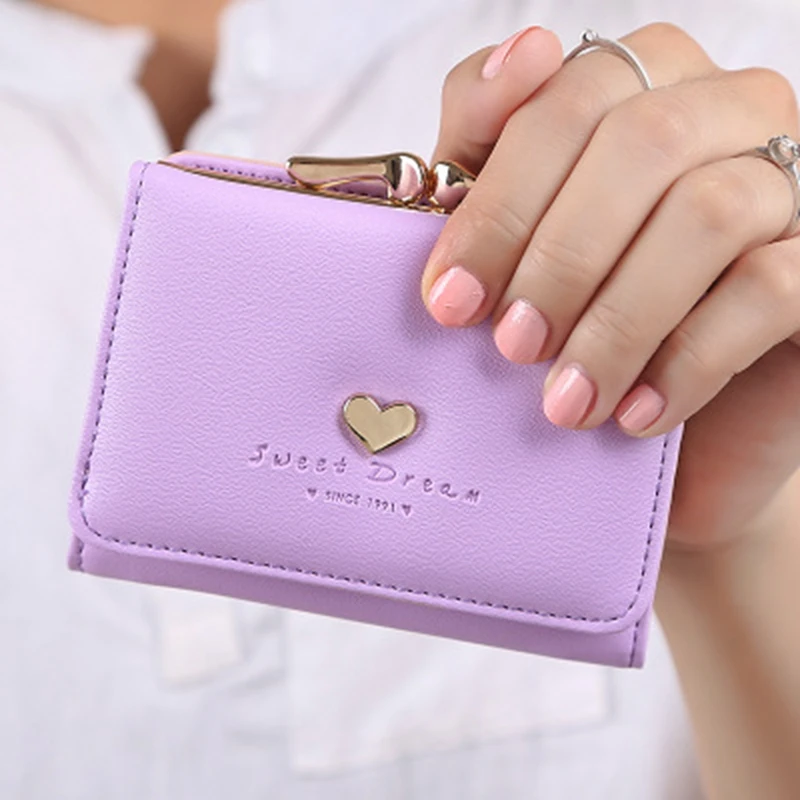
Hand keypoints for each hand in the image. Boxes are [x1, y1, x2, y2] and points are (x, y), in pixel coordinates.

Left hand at [422, 22, 799, 549]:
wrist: (667, 421)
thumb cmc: (576, 319)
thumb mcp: (513, 239)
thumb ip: (493, 149)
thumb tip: (522, 55)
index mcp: (645, 88)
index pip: (570, 97)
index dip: (500, 200)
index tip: (449, 297)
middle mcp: (728, 114)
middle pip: (642, 139)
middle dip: (558, 256)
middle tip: (511, 346)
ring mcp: (789, 184)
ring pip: (708, 211)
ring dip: (616, 319)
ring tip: (564, 400)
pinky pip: (768, 289)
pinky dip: (686, 360)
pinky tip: (633, 412)